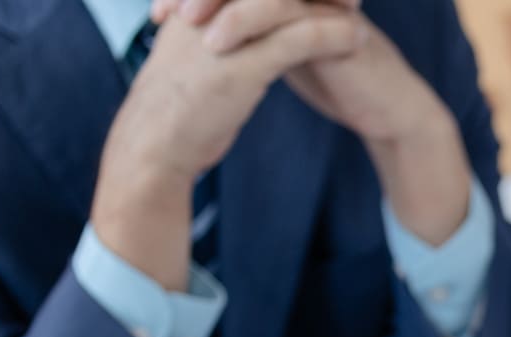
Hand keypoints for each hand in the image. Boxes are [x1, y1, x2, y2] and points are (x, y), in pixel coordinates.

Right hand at [93, 3, 365, 288]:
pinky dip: (333, 36)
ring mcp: (224, 31)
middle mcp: (206, 7)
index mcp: (193, 2)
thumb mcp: (193, 63)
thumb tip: (242, 41)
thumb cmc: (174, 113)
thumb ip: (215, 40)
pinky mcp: (243, 64)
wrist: (152, 148)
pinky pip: (299, 39)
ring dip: (328, 5)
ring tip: (358, 10)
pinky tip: (357, 39)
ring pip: (289, 4)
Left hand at [189, 0, 472, 244]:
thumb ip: (254, 32)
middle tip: (163, 11)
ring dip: (216, 1)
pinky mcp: (332, 22)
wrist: (388, 111)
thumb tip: (205, 31)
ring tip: (185, 25)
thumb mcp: (282, 50)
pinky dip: (246, 23)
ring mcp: (318, 1)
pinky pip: (283, 11)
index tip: (155, 16)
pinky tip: (219, 43)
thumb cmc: (336, 81)